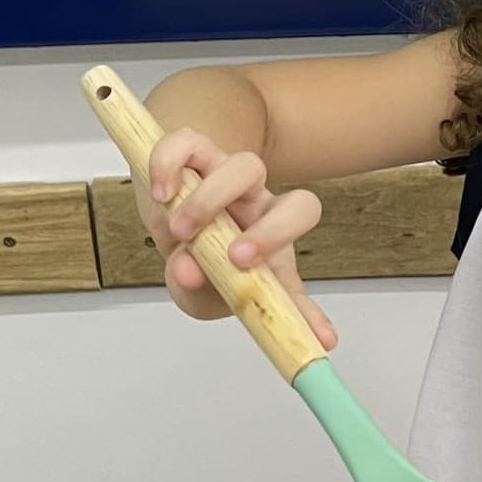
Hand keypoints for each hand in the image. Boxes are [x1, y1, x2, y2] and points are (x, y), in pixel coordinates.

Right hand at [138, 127, 336, 349]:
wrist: (166, 197)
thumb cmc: (193, 247)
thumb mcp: (202, 289)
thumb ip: (202, 293)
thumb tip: (190, 274)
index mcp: (272, 244)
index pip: (304, 283)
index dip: (311, 305)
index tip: (319, 339)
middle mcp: (261, 205)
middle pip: (300, 204)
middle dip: (272, 234)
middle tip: (234, 258)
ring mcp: (229, 173)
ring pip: (246, 167)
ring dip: (211, 202)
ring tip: (178, 232)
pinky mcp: (194, 150)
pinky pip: (189, 142)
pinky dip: (172, 165)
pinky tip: (162, 193)